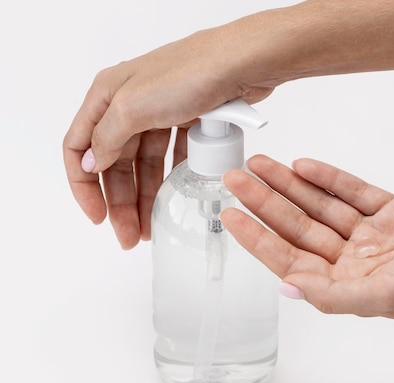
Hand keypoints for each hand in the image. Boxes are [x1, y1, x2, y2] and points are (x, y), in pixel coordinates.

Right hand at [62, 26, 275, 247]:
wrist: (242, 62)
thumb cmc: (187, 75)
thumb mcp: (133, 107)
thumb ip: (106, 139)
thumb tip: (89, 165)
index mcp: (106, 96)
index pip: (79, 146)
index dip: (84, 185)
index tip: (97, 217)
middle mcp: (129, 103)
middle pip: (115, 162)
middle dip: (120, 201)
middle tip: (129, 235)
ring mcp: (161, 111)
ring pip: (146, 163)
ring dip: (146, 195)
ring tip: (151, 227)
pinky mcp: (189, 118)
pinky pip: (175, 155)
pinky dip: (174, 176)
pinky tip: (176, 197)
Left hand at [221, 155, 393, 317]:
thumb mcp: (386, 295)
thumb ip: (334, 294)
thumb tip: (288, 289)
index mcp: (350, 285)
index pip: (290, 259)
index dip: (257, 237)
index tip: (230, 216)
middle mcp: (357, 261)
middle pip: (299, 228)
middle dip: (266, 203)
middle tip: (236, 178)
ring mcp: (374, 236)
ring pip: (321, 207)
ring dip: (291, 186)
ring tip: (262, 165)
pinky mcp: (393, 212)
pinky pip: (353, 193)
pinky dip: (329, 179)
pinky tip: (305, 166)